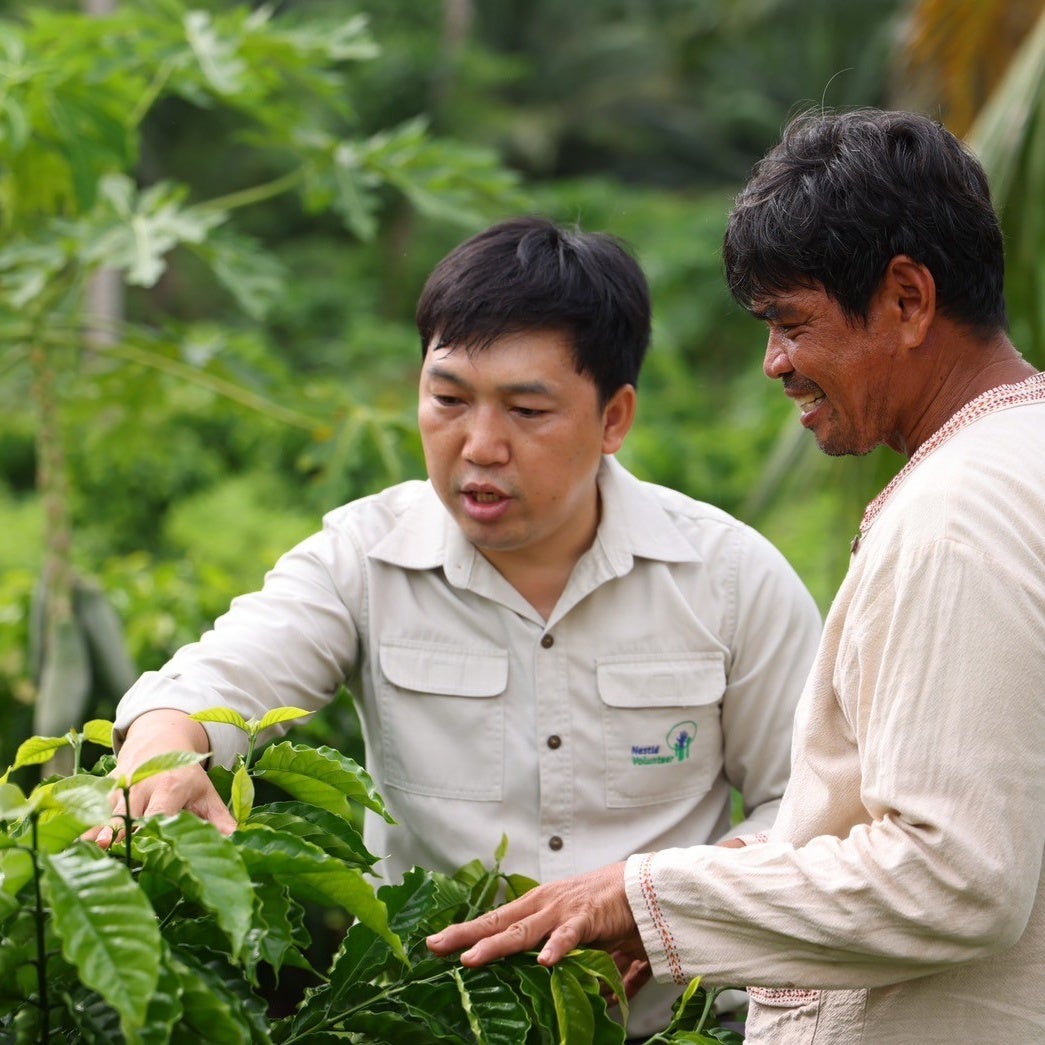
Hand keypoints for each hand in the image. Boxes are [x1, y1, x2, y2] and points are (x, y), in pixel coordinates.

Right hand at [84, 708, 236, 846]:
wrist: (160, 738)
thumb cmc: (186, 774)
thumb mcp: (206, 792)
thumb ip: (218, 818)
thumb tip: (236, 840)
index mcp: (169, 788)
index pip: (158, 812)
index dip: (149, 829)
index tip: (141, 847)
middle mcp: (140, 786)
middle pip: (125, 813)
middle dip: (115, 831)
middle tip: (105, 850)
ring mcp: (117, 786)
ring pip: (100, 811)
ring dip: (91, 831)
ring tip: (82, 852)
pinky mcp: (101, 787)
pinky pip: (85, 807)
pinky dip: (76, 824)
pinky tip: (67, 846)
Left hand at [426, 861, 645, 971]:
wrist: (645, 885)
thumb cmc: (611, 909)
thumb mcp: (581, 935)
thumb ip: (569, 961)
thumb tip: (573, 993)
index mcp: (538, 906)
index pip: (495, 920)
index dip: (465, 932)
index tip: (434, 943)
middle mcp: (544, 904)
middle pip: (499, 923)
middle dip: (465, 936)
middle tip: (434, 946)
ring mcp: (563, 910)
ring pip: (524, 930)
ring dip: (497, 945)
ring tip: (472, 959)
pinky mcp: (589, 917)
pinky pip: (570, 935)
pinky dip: (557, 947)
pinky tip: (544, 962)